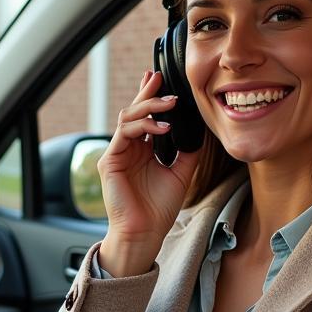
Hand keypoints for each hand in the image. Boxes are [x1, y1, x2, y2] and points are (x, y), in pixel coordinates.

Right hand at [97, 70, 200, 275]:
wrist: (145, 233)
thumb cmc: (159, 209)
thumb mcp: (181, 173)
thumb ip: (188, 151)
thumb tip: (201, 130)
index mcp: (142, 150)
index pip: (145, 117)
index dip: (151, 96)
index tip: (162, 79)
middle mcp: (127, 149)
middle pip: (134, 111)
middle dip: (147, 92)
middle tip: (161, 77)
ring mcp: (117, 154)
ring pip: (127, 118)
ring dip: (149, 106)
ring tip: (170, 103)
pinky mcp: (110, 161)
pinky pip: (124, 134)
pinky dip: (143, 126)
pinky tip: (162, 127)